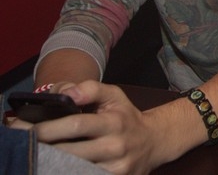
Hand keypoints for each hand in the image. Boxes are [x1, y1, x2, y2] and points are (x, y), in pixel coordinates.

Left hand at [28, 81, 164, 174]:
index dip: (49, 128)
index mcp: (114, 121)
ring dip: (52, 162)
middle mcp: (115, 146)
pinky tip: (57, 165)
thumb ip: (89, 88)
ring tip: (39, 154)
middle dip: (44, 147)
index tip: (29, 128)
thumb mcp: (114, 95)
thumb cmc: (126, 117)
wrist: (154, 142)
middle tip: (26, 143)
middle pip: (70, 151)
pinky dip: (67, 170)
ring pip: (74, 168)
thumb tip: (64, 93)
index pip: (77, 125)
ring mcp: (115, 168)